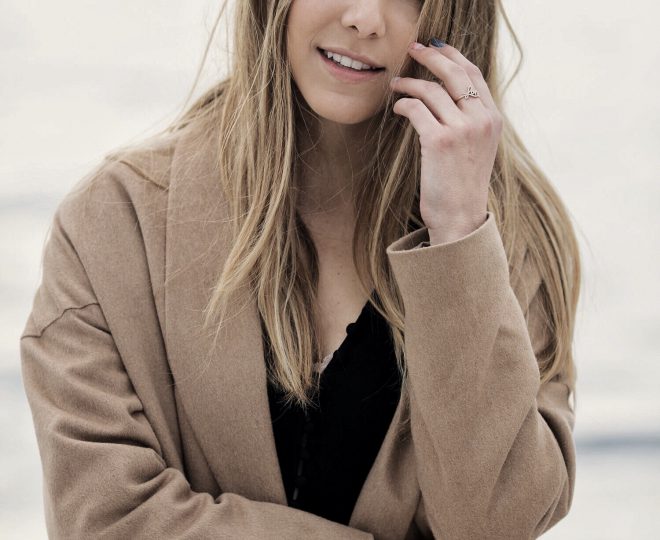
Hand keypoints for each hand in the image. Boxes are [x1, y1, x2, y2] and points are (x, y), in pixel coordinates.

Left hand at [390, 40, 502, 243]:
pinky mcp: (439, 141)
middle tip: (412, 49)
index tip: (436, 47)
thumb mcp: (477, 148)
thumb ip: (471, 121)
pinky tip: (397, 108)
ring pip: (431, 90)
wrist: (460, 216)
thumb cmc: (462, 185)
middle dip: (431, 56)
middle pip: (455, 73)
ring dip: (410, 83)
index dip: (453, 56)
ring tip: (396, 84)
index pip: (473, 75)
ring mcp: (462, 130)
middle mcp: (481, 120)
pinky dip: (403, 104)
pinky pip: (416, 110)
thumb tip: (447, 96)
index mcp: (493, 119)